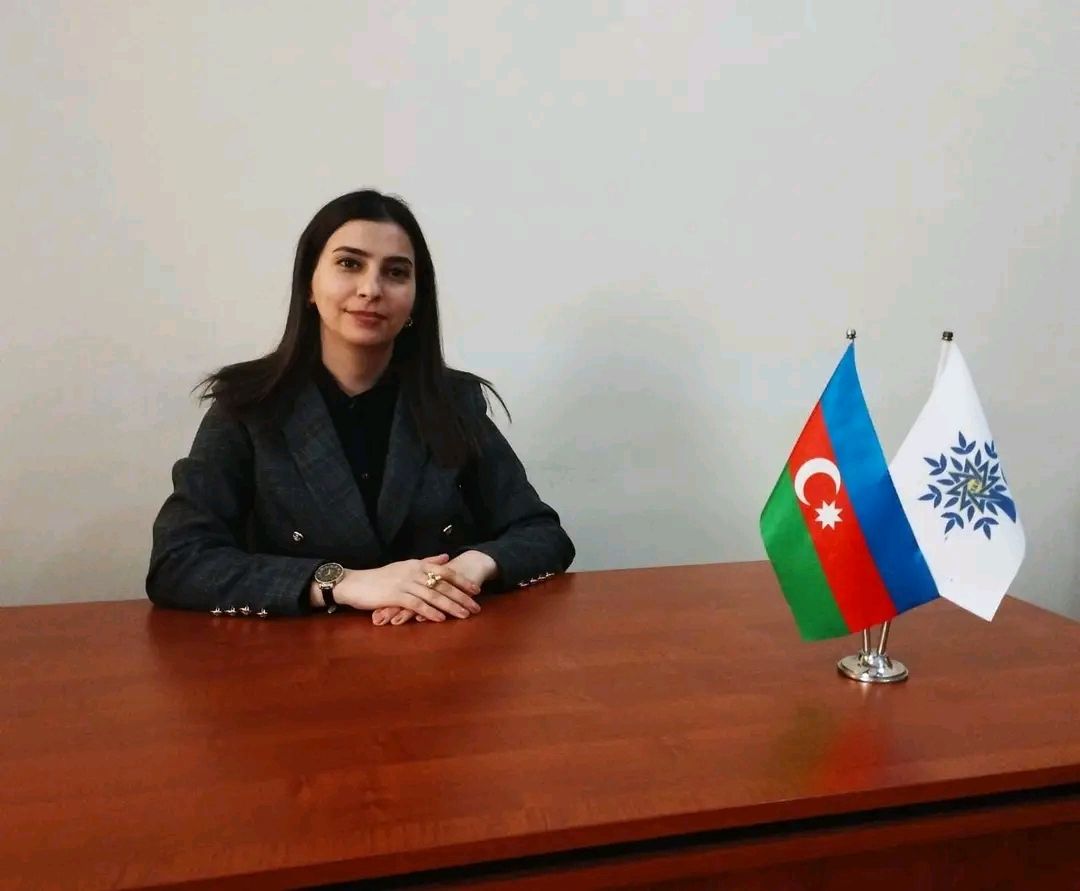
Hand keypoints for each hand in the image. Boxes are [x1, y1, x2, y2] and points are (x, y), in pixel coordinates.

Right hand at [322, 554, 481, 622]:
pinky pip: (417, 604)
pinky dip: (430, 611)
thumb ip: (426, 561)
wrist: (354, 583)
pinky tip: (441, 619)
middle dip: (462, 596)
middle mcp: (413, 572)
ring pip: (433, 595)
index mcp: (417, 564)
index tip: (476, 589)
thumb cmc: (379, 578)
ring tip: (464, 614)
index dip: (462, 581)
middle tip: (476, 606)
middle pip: (443, 584)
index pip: (445, 571)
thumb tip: (446, 557)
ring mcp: (404, 583)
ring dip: (450, 606)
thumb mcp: (405, 565)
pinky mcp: (395, 596)